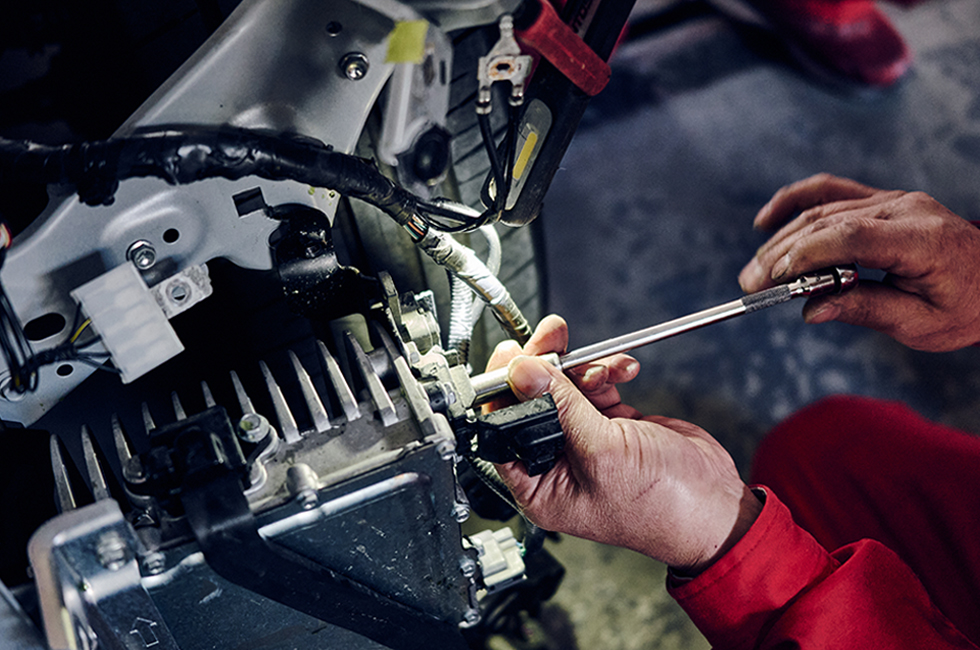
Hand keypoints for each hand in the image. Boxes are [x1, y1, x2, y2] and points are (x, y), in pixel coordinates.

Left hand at [486, 315, 761, 572]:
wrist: (715, 505)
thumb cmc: (661, 505)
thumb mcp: (602, 451)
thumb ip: (560, 407)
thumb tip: (521, 371)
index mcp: (538, 486)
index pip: (503, 427)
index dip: (504, 388)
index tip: (512, 353)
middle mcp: (554, 464)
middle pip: (532, 400)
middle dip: (545, 366)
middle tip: (552, 336)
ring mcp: (583, 442)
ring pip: (564, 388)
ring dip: (584, 369)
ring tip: (606, 367)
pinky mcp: (609, 426)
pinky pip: (594, 388)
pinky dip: (606, 373)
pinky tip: (623, 371)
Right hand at [738, 173, 979, 350]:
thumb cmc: (965, 305)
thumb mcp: (922, 324)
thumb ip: (865, 311)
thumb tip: (812, 310)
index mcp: (921, 239)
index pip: (852, 236)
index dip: (807, 254)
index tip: (775, 279)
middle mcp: (904, 209)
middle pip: (828, 222)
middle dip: (783, 254)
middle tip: (751, 285)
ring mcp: (891, 199)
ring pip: (822, 210)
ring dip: (782, 240)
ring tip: (755, 271)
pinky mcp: (880, 200)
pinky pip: (830, 191)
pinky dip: (795, 202)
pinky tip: (767, 219)